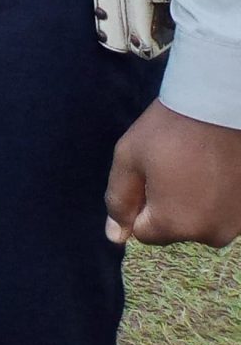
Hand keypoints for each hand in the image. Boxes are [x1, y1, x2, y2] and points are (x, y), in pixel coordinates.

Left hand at [106, 102, 240, 246]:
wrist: (222, 107)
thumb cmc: (170, 130)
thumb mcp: (129, 159)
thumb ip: (119, 201)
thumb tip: (115, 237)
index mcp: (175, 225)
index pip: (144, 232)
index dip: (140, 202)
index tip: (150, 172)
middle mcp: (210, 235)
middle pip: (174, 228)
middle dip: (167, 203)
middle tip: (174, 165)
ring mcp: (236, 226)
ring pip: (200, 220)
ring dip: (193, 201)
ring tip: (196, 165)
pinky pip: (222, 211)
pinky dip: (216, 195)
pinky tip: (215, 168)